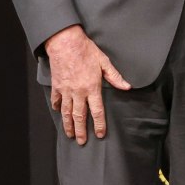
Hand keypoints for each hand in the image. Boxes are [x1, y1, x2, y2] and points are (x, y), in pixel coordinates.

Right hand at [44, 25, 131, 144]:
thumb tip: (127, 87)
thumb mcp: (104, 62)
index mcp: (92, 88)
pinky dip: (58, 108)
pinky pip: (57, 100)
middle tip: (81, 141)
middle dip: (81, 130)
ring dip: (68, 124)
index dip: (99, 124)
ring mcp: (66, 90)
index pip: (97, 111)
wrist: (65, 43)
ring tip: (69, 134)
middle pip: (80, 116)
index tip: (99, 134)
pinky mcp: (57, 86)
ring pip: (67, 112)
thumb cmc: (86, 51)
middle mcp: (78, 92)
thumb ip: (115, 77)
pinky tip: (59, 113)